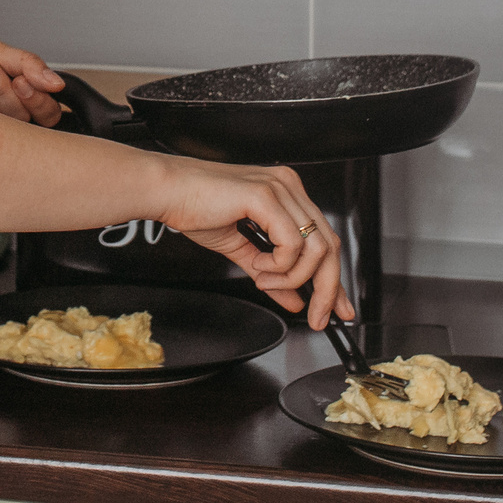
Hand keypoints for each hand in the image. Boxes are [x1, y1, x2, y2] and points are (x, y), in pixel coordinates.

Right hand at [143, 155, 353, 329]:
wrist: (165, 191)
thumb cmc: (194, 208)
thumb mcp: (241, 248)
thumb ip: (271, 273)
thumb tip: (295, 298)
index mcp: (286, 193)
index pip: (324, 240)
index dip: (334, 279)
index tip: (337, 308)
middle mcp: (288, 186)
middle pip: (329, 245)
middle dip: (327, 289)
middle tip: (316, 315)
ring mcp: (280, 188)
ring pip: (316, 248)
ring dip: (293, 277)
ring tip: (265, 280)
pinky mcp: (265, 195)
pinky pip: (292, 244)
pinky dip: (279, 265)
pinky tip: (257, 266)